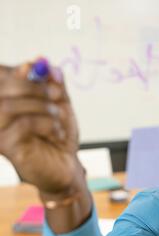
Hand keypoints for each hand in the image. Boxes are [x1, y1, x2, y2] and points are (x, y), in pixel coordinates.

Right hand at [0, 62, 81, 194]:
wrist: (67, 165)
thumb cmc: (59, 135)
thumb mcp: (60, 104)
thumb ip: (53, 83)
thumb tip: (43, 61)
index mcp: (6, 99)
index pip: (1, 74)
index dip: (19, 69)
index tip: (41, 69)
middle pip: (2, 87)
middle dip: (35, 87)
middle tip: (58, 93)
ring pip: (7, 106)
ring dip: (40, 106)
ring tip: (58, 115)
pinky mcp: (6, 147)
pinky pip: (22, 125)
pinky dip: (45, 124)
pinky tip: (57, 132)